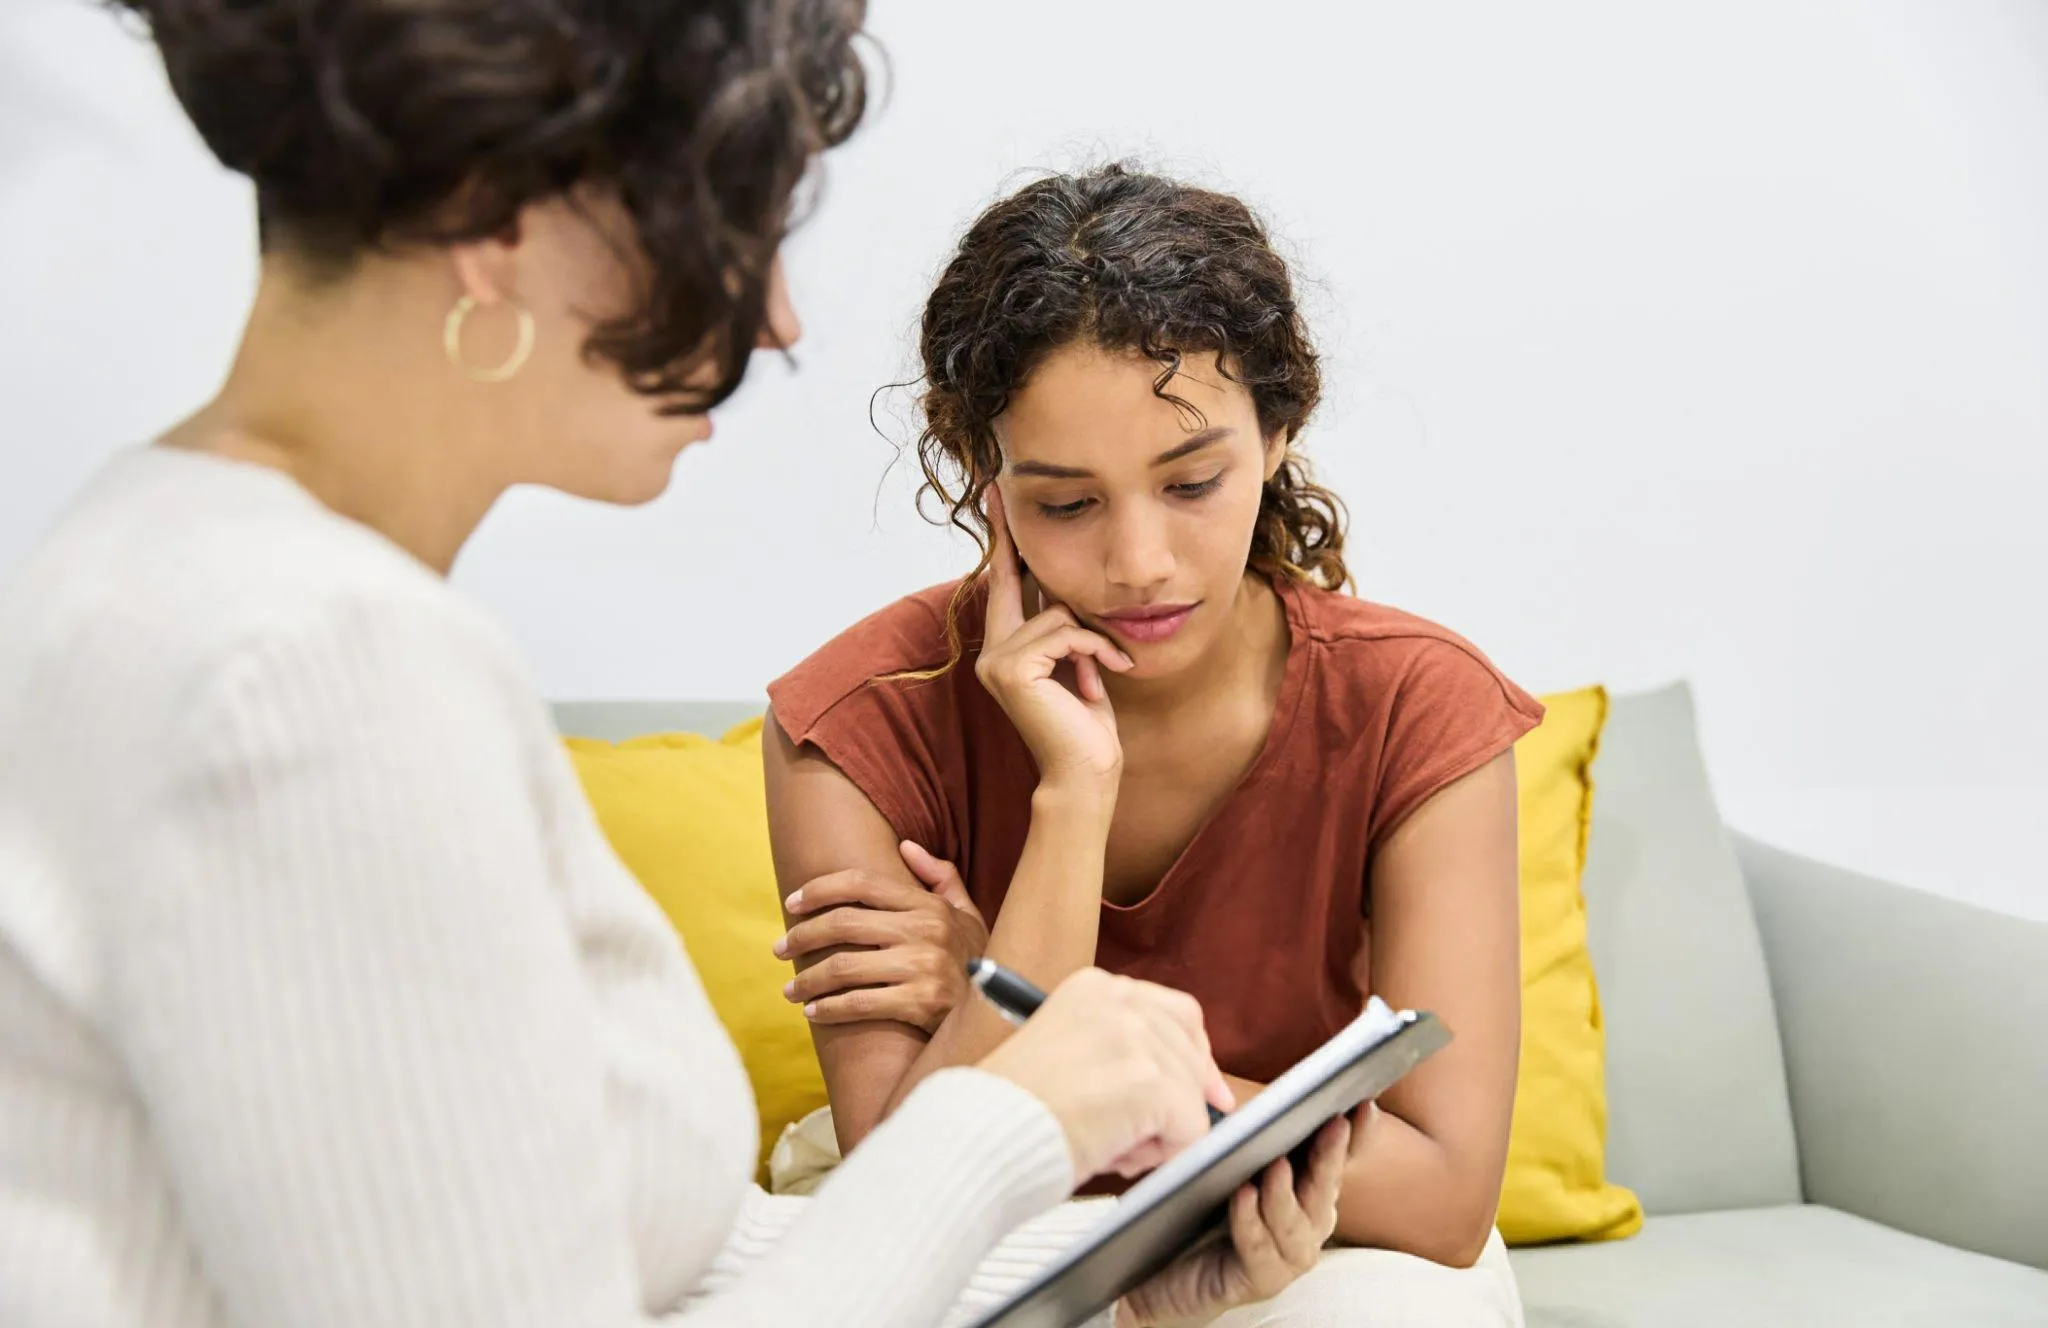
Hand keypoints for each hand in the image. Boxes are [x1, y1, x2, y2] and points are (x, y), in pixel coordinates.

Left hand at [775, 843, 988, 1031]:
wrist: (1001, 1011)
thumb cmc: (975, 959)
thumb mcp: (966, 913)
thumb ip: (940, 877)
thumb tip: (906, 847)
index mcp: (928, 905)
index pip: (861, 884)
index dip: (820, 890)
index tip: (792, 903)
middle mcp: (924, 931)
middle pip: (843, 923)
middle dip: (802, 935)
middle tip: (779, 949)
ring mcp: (922, 968)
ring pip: (843, 968)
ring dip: (807, 980)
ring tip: (791, 988)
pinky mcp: (920, 1004)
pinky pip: (859, 1004)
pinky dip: (829, 1009)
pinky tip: (813, 1013)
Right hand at [976, 487, 1131, 796]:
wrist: (1086, 774)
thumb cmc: (1087, 726)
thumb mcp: (1078, 664)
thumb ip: (1064, 630)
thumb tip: (1065, 587)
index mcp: (1005, 651)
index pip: (1005, 586)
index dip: (1004, 542)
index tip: (998, 499)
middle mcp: (992, 653)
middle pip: (1018, 582)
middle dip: (1015, 538)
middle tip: (1001, 489)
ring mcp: (997, 660)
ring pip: (1056, 612)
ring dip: (1092, 638)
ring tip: (1108, 667)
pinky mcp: (1011, 669)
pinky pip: (1064, 632)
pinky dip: (1094, 650)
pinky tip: (1108, 673)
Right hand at [978, 968, 1235, 1184]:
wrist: (982, 1134)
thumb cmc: (1014, 1110)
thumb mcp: (1066, 1053)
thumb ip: (1123, 1053)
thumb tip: (1202, 1087)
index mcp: (1094, 988)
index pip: (1175, 1013)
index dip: (1192, 1057)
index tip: (1202, 1091)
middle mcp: (1119, 1001)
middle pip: (1191, 1051)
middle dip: (1183, 1099)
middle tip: (1147, 1137)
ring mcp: (1136, 1038)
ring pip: (1193, 1096)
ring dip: (1161, 1133)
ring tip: (1110, 1145)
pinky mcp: (1150, 1082)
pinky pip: (1192, 1130)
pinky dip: (1165, 1154)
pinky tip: (1118, 1155)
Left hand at [1117, 1110, 1356, 1326]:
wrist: (1159, 1270)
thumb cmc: (1195, 1208)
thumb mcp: (1221, 1160)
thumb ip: (1245, 1133)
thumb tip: (1251, 1091)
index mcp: (1305, 1186)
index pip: (1337, 1157)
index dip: (1356, 1134)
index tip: (1363, 1104)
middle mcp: (1307, 1221)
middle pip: (1324, 1186)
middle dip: (1330, 1155)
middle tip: (1332, 1124)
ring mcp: (1287, 1254)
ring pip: (1297, 1224)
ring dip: (1286, 1193)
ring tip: (1275, 1165)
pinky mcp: (1259, 1280)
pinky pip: (1261, 1250)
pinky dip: (1251, 1223)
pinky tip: (1242, 1197)